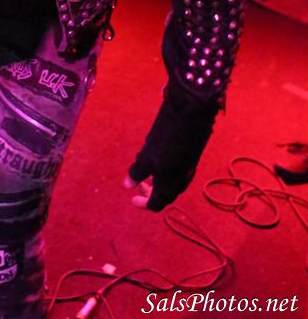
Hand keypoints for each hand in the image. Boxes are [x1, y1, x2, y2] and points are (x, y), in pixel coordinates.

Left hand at [124, 83, 218, 211]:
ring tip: (144, 168)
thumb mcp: (148, 156)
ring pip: (171, 182)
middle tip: (138, 184)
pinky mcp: (190, 155)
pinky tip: (155, 156)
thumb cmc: (166, 138)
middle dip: (150, 192)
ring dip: (157, 180)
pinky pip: (175, 170)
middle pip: (165, 195)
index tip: (133, 199)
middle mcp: (181, 180)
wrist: (191, 115)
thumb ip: (138, 172)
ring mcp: (187, 167)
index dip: (144, 204)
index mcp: (170, 185)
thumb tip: (128, 185)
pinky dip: (163, 170)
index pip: (157, 204)